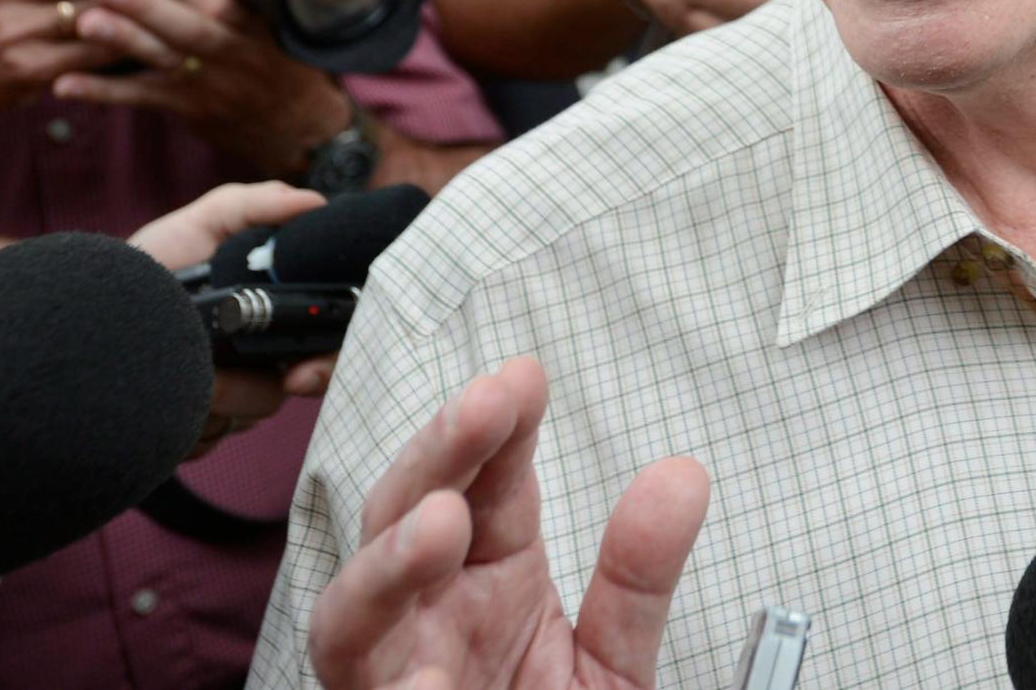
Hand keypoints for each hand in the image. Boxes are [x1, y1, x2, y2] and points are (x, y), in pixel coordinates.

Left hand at [52, 0, 352, 178]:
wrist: (304, 131)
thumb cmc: (291, 65)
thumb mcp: (291, 23)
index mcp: (261, 27)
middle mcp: (233, 54)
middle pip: (189, 28)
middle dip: (146, 6)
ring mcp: (208, 83)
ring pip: (162, 59)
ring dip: (121, 41)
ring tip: (84, 22)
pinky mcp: (186, 106)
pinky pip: (141, 97)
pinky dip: (103, 91)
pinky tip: (65, 83)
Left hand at [129, 180, 340, 450]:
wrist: (81, 312)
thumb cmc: (144, 268)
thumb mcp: (199, 224)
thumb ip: (254, 205)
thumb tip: (313, 202)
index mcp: (277, 312)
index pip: (331, 338)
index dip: (330, 359)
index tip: (301, 369)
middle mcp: (264, 357)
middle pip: (302, 385)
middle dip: (273, 386)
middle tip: (248, 380)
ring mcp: (230, 398)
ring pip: (252, 413)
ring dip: (218, 396)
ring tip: (174, 371)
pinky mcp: (191, 431)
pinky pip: (207, 439)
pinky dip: (186, 421)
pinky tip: (159, 396)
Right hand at [307, 358, 708, 689]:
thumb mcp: (610, 662)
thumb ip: (639, 576)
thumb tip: (683, 473)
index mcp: (482, 582)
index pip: (483, 483)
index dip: (496, 427)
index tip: (526, 376)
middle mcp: (421, 623)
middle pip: (402, 522)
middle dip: (438, 456)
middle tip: (485, 406)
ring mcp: (392, 682)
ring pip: (351, 618)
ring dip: (388, 565)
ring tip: (441, 524)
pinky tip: (422, 686)